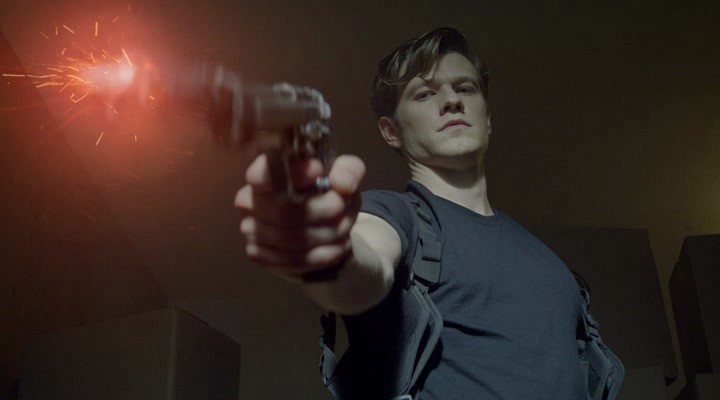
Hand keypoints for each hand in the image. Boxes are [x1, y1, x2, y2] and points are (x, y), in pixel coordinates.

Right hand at [234, 153, 365, 281]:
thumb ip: (348, 171)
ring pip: (294, 238)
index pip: (263, 173)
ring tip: (344, 228)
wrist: (316, 228)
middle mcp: (248, 199)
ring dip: (329, 235)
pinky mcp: (258, 254)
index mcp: (264, 172)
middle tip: (343, 209)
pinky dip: (324, 255)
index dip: (290, 173)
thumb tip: (341, 185)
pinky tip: (338, 246)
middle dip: (325, 212)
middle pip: (287, 211)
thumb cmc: (326, 194)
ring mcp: (251, 229)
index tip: (318, 171)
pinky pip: (295, 260)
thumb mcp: (343, 174)